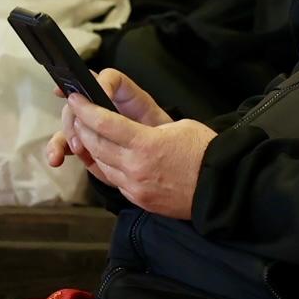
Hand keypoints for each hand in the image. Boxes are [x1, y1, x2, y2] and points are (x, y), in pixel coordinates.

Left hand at [47, 69, 210, 218]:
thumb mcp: (177, 127)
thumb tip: (127, 128)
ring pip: (99, 164)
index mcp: (146, 144)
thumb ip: (146, 127)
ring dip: (89, 147)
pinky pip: (112, 180)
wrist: (223, 189)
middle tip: (77, 113)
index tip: (75, 98)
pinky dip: (103, 166)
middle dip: (81, 126)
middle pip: (95, 144)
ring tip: (86, 133)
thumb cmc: (205, 152)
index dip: (85, 109)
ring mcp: (135, 187)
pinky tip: (102, 156)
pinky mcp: (139, 200)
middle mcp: (135, 168)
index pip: (103, 123)